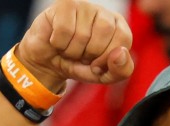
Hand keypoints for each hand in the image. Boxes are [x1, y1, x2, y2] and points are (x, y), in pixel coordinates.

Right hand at [18, 0, 133, 90]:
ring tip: (67, 48)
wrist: (46, 64)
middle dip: (88, 54)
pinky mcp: (64, 5)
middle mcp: (102, 12)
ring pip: (82, 34)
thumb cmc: (76, 64)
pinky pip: (64, 30)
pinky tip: (57, 41)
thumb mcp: (102, 75)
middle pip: (104, 34)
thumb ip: (121, 70)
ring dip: (71, 51)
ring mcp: (83, 6)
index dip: (106, 58)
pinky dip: (59, 43)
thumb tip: (120, 53)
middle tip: (79, 55)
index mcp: (117, 25)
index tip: (95, 64)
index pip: (123, 39)